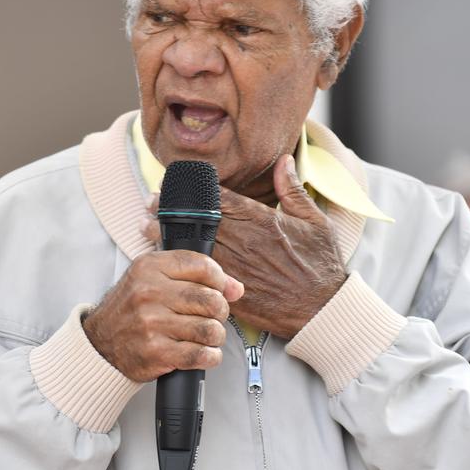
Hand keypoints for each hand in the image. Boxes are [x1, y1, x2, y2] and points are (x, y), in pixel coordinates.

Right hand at [83, 249, 244, 382]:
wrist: (100, 344)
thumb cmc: (131, 310)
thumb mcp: (153, 280)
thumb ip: (194, 277)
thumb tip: (235, 288)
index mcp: (149, 268)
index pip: (202, 266)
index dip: (220, 279)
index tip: (221, 289)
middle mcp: (149, 292)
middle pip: (211, 299)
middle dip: (220, 311)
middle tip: (212, 316)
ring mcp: (152, 323)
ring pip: (210, 329)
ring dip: (215, 336)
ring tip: (206, 336)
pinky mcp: (156, 352)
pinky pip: (200, 355)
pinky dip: (210, 356)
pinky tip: (203, 353)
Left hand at [142, 154, 345, 339]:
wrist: (323, 308)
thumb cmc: (321, 265)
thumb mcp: (315, 222)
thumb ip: (293, 191)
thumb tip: (283, 161)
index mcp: (262, 221)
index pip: (220, 199)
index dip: (194, 190)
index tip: (174, 183)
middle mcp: (245, 242)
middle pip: (199, 219)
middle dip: (172, 210)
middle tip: (150, 203)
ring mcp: (237, 267)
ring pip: (194, 245)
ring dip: (169, 235)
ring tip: (146, 227)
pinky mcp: (232, 291)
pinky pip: (200, 275)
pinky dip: (181, 266)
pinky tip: (164, 260)